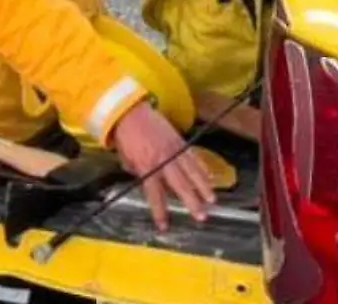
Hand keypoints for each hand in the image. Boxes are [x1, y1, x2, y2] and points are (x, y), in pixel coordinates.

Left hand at [108, 100, 214, 231]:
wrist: (131, 111)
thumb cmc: (126, 136)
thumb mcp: (126, 159)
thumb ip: (138, 172)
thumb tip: (145, 180)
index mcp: (147, 166)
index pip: (155, 194)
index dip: (160, 211)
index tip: (164, 226)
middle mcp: (163, 160)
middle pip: (180, 185)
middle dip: (192, 202)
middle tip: (201, 216)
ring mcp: (174, 150)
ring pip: (192, 171)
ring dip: (203, 187)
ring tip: (212, 200)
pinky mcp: (180, 141)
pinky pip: (193, 157)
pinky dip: (202, 168)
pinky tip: (210, 178)